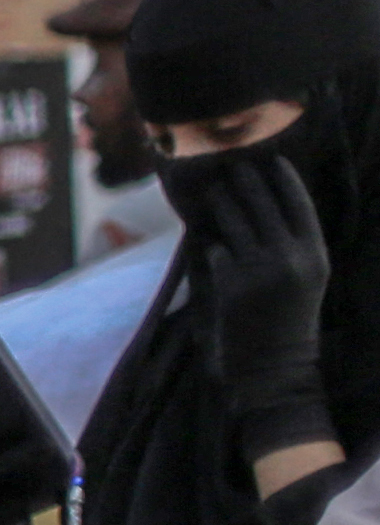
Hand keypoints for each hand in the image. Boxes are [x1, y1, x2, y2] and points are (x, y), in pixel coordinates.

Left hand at [195, 148, 336, 423]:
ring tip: (213, 188)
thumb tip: (266, 206)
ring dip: (221, 202)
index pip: (299, 204)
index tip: (271, 159)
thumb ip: (293, 245)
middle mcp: (290, 258)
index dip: (284, 179)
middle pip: (263, 205)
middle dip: (246, 181)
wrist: (275, 366)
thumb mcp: (305, 278)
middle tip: (231, 163)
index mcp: (315, 255)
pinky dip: (213, 245)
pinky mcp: (231, 283)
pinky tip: (209, 237)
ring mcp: (259, 270)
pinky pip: (217, 251)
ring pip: (234, 222)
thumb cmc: (289, 319)